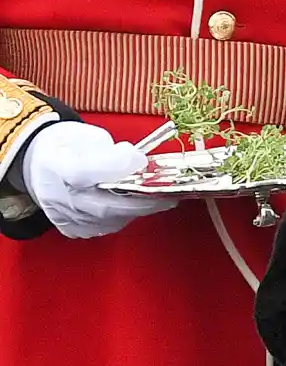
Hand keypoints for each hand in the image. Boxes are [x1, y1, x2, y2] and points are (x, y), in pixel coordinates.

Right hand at [22, 122, 177, 238]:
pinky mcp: (72, 229)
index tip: (141, 160)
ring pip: (108, 221)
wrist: (39, 164)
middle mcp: (59, 197)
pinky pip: (103, 228)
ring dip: (136, 210)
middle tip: (167, 193)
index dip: (118, 167)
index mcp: (59, 166)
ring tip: (158, 199)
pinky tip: (136, 206)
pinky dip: (123, 218)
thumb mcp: (87, 136)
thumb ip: (109, 150)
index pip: (88, 172)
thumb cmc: (66, 146)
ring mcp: (64, 217)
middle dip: (141, 199)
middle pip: (104, 205)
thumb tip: (135, 161)